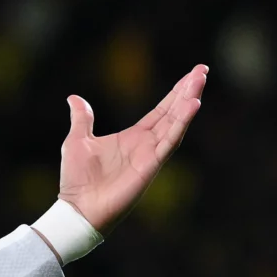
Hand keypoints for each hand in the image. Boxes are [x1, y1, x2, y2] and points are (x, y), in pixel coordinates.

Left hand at [57, 64, 207, 232]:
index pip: (161, 110)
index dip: (176, 92)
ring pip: (176, 123)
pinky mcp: (151, 165)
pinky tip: (192, 106)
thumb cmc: (77, 179)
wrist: (78, 207)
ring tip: (199, 80)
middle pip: (173, 112)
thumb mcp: (77, 140)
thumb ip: (82, 118)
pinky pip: (169, 141)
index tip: (193, 73)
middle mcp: (146, 144)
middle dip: (188, 91)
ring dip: (188, 102)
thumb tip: (74, 98)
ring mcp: (151, 154)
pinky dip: (181, 124)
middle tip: (202, 69)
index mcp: (134, 136)